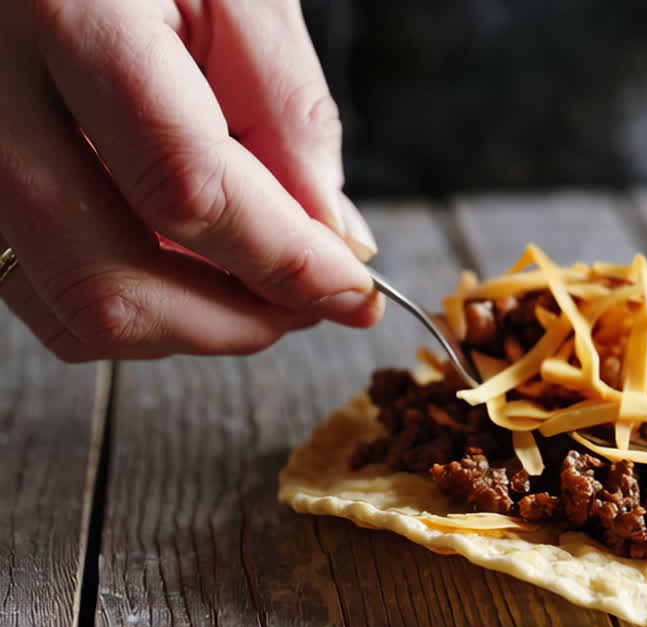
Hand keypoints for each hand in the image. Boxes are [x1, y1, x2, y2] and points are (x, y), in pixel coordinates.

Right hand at [0, 0, 382, 361]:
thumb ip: (289, 115)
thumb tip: (332, 241)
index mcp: (66, 16)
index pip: (184, 186)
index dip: (282, 261)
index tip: (350, 290)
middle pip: (112, 281)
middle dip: (237, 320)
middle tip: (312, 303)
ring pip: (72, 308)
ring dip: (190, 324)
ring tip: (260, 284)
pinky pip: (43, 292)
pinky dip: (137, 304)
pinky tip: (192, 267)